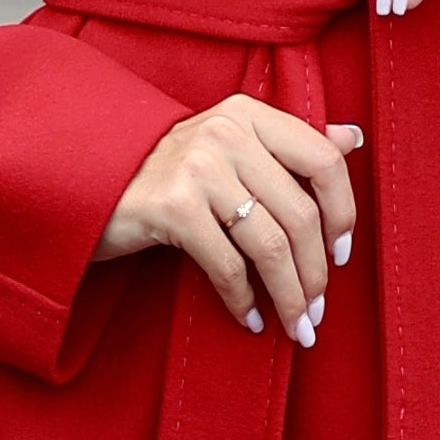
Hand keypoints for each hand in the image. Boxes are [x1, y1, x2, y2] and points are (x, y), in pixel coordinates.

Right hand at [95, 95, 364, 344]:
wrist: (87, 181)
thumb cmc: (167, 173)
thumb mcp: (230, 145)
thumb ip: (289, 142)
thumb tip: (352, 138)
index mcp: (248, 115)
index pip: (322, 161)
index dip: (343, 213)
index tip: (340, 254)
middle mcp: (227, 134)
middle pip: (300, 214)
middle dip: (316, 273)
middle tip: (317, 311)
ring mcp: (198, 168)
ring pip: (270, 246)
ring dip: (289, 296)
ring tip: (296, 324)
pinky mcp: (172, 207)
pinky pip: (228, 266)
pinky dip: (245, 301)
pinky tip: (252, 319)